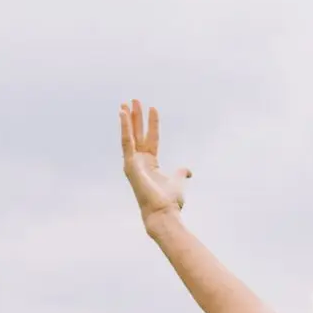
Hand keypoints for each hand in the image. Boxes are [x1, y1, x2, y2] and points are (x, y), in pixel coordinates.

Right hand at [120, 99, 191, 224]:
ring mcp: (132, 163)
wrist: (163, 212)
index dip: (152, 123)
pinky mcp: (129, 165)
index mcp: (150, 163)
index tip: (153, 108)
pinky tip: (123, 114)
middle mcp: (139, 161)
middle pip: (137, 134)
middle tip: (133, 100)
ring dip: (128, 119)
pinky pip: (126, 142)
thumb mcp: (178, 181)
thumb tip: (188, 170)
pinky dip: (124, 128)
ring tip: (126, 103)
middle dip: (136, 117)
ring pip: (129, 135)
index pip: (151, 138)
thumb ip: (181, 172)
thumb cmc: (169, 201)